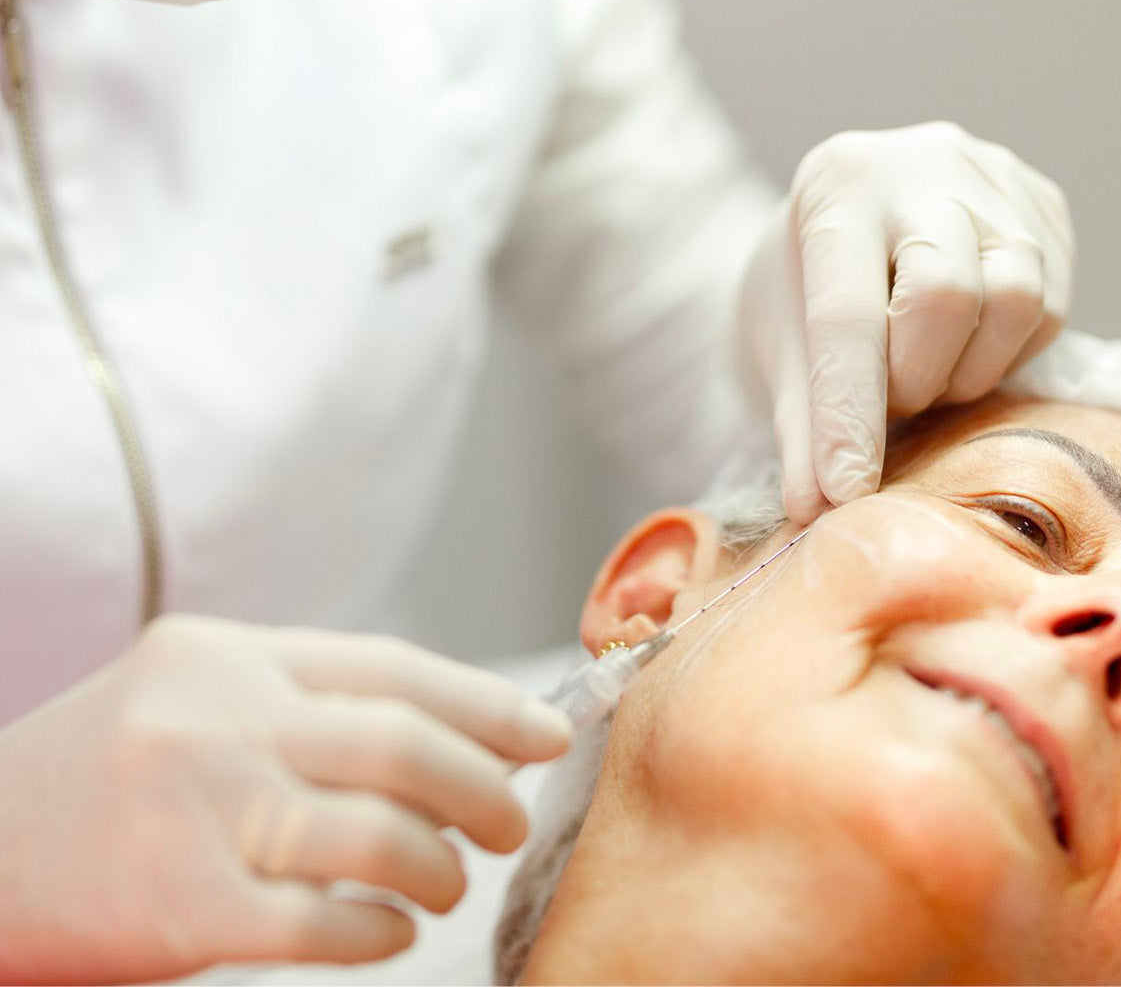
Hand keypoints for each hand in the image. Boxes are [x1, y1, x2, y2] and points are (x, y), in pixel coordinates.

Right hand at [0, 614, 570, 982]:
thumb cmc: (105, 782)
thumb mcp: (193, 702)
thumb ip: (309, 706)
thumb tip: (463, 739)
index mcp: (226, 656)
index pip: (395, 668)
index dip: (489, 705)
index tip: (548, 735)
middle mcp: (214, 719)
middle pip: (406, 747)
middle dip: (486, 791)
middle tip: (510, 824)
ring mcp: (193, 810)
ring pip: (379, 836)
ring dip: (442, 867)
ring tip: (449, 882)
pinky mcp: (177, 907)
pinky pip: (324, 923)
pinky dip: (382, 932)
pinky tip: (391, 932)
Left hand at [740, 121, 1074, 522]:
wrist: (854, 230)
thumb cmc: (808, 292)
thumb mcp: (785, 352)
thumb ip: (800, 428)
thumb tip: (815, 510)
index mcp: (837, 184)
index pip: (846, 312)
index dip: (847, 416)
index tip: (844, 495)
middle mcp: (922, 163)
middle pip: (944, 294)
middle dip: (915, 378)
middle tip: (892, 404)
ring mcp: (995, 177)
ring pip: (1014, 298)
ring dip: (968, 371)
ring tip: (927, 376)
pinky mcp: (1047, 207)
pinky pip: (1050, 307)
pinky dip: (1006, 353)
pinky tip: (967, 347)